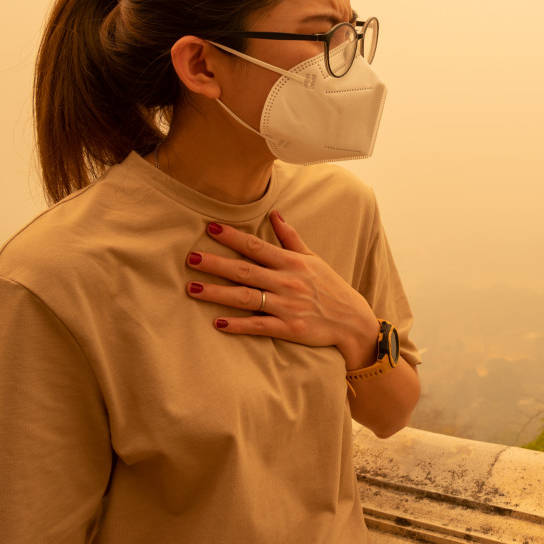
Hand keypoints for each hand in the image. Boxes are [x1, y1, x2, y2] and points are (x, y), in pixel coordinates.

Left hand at [185, 211, 379, 368]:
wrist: (352, 320)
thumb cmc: (331, 288)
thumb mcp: (314, 259)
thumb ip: (291, 238)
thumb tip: (275, 214)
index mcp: (292, 263)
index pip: (257, 247)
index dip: (233, 237)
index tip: (211, 229)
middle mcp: (287, 282)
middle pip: (246, 270)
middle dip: (217, 264)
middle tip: (191, 258)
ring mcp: (288, 306)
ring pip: (247, 298)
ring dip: (219, 293)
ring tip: (193, 289)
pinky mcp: (289, 329)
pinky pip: (260, 326)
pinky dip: (239, 325)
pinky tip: (218, 323)